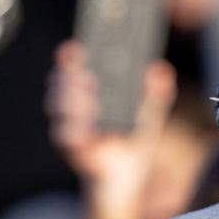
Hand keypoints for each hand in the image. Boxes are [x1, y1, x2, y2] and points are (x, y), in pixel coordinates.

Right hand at [45, 40, 175, 186]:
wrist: (128, 169)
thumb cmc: (133, 132)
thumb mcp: (149, 108)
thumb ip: (155, 90)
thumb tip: (161, 70)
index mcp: (87, 87)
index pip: (71, 65)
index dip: (69, 56)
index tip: (74, 49)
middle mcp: (71, 102)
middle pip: (59, 82)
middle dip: (70, 78)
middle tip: (88, 77)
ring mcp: (68, 124)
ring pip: (57, 107)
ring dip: (70, 102)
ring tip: (89, 101)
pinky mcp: (71, 148)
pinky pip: (65, 137)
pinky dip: (73, 132)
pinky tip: (83, 132)